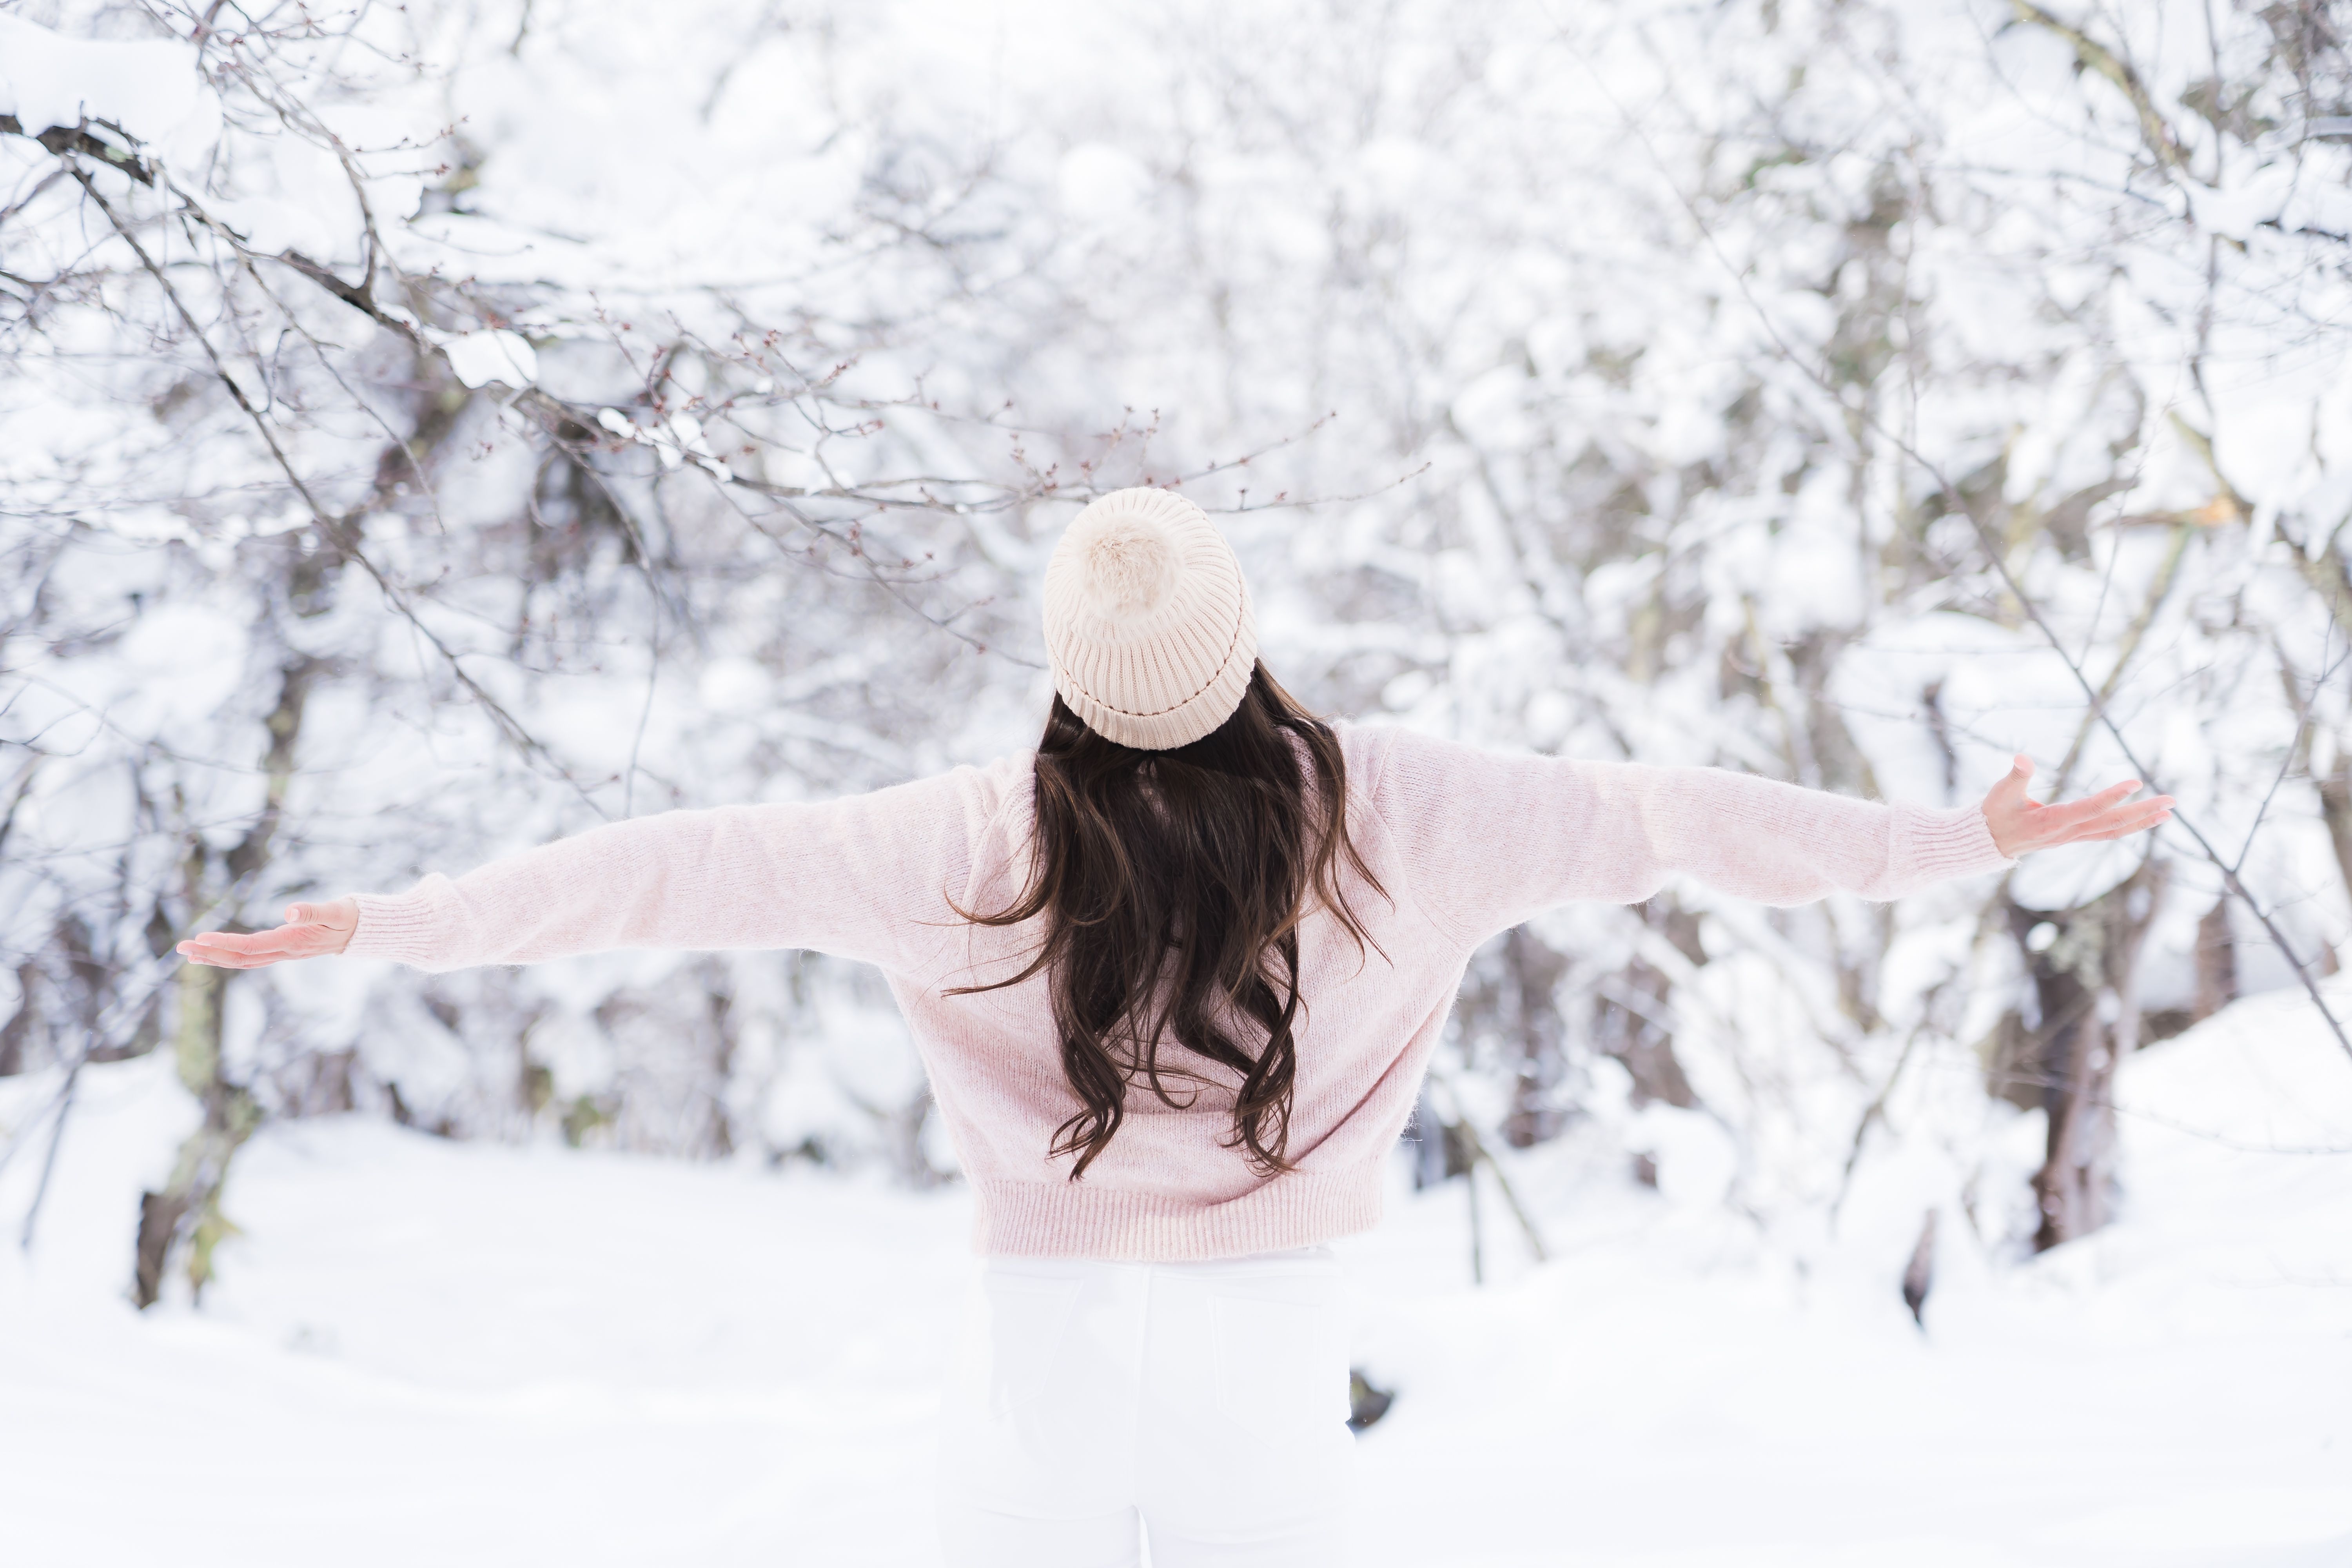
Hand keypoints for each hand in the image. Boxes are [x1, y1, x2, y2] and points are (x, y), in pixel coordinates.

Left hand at [177, 897, 359, 969]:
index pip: (252, 946)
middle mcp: (285, 951)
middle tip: (181, 946)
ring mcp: (283, 954)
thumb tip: (289, 911)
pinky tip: (214, 952)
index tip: (201, 938)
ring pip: (243, 961)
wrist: (362, 932)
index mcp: (293, 941)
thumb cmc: (350, 917)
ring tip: (188, 953)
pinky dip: (229, 956)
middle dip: (210, 953)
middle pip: (241, 959)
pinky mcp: (283, 951)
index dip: (225, 943)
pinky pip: (251, 957)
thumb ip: (314, 910)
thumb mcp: (337, 910)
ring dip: (215, 957)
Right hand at [1980, 755, 2172, 858]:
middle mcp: (2068, 833)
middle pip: (2112, 823)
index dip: (2113, 796)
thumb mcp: (2000, 793)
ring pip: (2114, 832)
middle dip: (2142, 812)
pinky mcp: (2074, 836)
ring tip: (2167, 813)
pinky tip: (2144, 820)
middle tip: (2171, 800)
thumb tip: (2022, 757)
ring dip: (2142, 822)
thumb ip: (2015, 775)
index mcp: (2052, 821)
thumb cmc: (1994, 814)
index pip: (2089, 808)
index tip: (2137, 782)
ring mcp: (2073, 837)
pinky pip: (2107, 834)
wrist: (1989, 842)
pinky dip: (2129, 827)